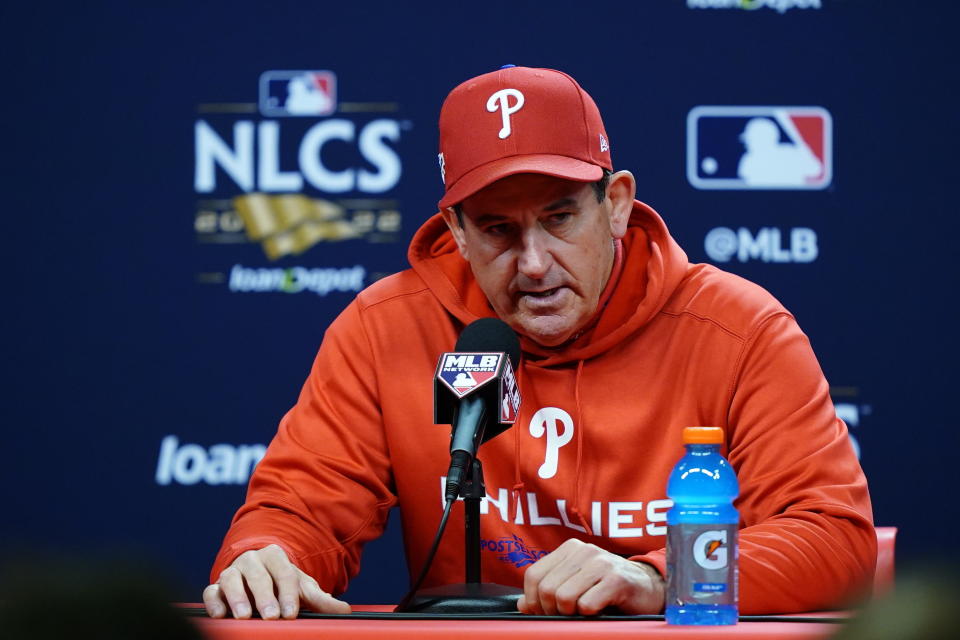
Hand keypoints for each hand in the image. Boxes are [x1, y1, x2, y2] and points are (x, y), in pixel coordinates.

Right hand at [203, 544, 350, 618]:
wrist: (258, 573)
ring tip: (245, 616)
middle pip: (258, 575)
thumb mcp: (301, 587)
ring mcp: (232, 572)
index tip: (291, 613)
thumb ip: (320, 599)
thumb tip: (344, 610)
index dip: (288, 593)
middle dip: (265, 597)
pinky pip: (211, 591)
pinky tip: (220, 615)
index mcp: (276, 556)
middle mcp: (252, 560)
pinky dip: (214, 602)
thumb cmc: (281, 583)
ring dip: (237, 597)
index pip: (284, 572)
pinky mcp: (216, 586)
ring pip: (232, 579)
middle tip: (272, 615)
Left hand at [517, 539, 664, 615]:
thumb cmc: (609, 587)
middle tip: (564, 617)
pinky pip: (587, 605)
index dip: (532, 600)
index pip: (534, 574)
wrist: (649, 588)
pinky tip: (599, 611)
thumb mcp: (576, 583)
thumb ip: (550, 588)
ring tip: (582, 613)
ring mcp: (601, 563)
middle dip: (551, 611)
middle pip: (547, 588)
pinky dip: (588, 615)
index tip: (542, 613)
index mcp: (570, 548)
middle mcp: (584, 550)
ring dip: (570, 614)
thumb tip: (522, 604)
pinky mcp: (616, 580)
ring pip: (564, 597)